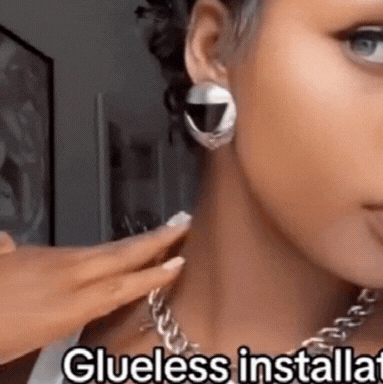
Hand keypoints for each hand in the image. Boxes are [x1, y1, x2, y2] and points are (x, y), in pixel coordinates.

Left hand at [0, 212, 190, 364]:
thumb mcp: (15, 340)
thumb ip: (34, 301)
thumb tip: (12, 245)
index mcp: (67, 303)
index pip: (121, 285)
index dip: (151, 274)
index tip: (178, 263)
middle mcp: (65, 276)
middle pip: (119, 257)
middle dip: (154, 242)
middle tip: (182, 226)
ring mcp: (50, 260)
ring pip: (101, 250)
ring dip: (132, 243)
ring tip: (158, 234)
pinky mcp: (33, 253)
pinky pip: (79, 251)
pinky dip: (103, 251)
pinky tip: (110, 250)